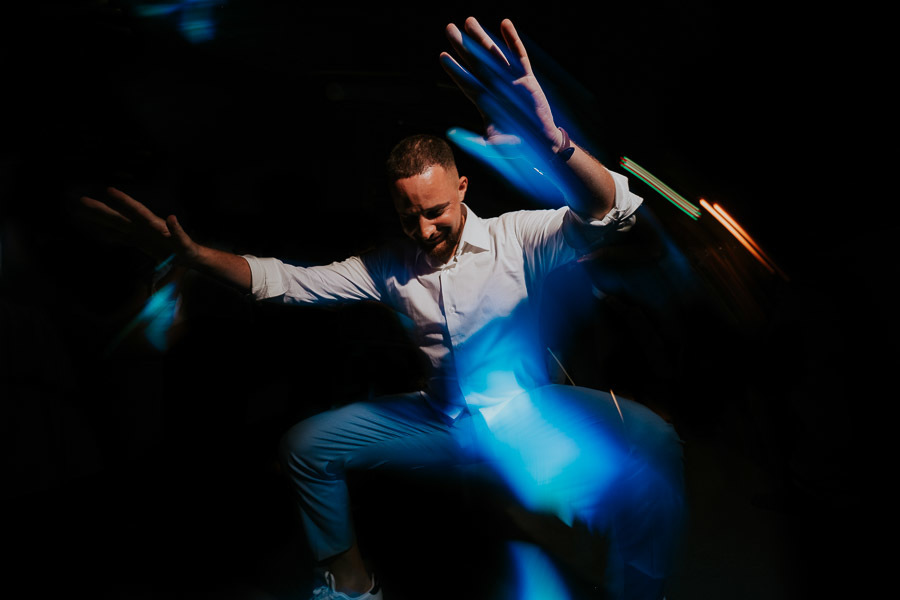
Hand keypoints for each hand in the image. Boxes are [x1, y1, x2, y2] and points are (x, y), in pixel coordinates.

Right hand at [77, 187, 198, 263]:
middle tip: (81, 200)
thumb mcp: (184, 243)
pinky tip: (98, 231)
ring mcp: (139, 233)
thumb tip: (172, 218)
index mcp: (153, 224)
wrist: (188, 256)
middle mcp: (143, 226)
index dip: (123, 200)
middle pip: (118, 216)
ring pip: (116, 224)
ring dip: (100, 218)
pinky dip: (109, 234)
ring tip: (82, 211)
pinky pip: (121, 236)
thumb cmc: (187, 250)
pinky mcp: (139, 241)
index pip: (136, 210)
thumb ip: (178, 233)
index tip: (109, 190)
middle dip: (100, 209)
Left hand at [440, 17, 563, 154]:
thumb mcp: (492, 146)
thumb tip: (450, 134)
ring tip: (468, 21)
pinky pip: (518, 54)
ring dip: (481, 37)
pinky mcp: (527, 77)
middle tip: (448, 28)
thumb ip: (472, 142)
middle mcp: (494, 87)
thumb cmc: (516, 148)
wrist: (541, 144)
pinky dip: (512, 39)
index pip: (465, 81)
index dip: (454, 69)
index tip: (442, 56)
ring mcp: (510, 80)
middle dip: (461, 45)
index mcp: (484, 102)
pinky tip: (504, 24)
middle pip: (474, 61)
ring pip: (492, 53)